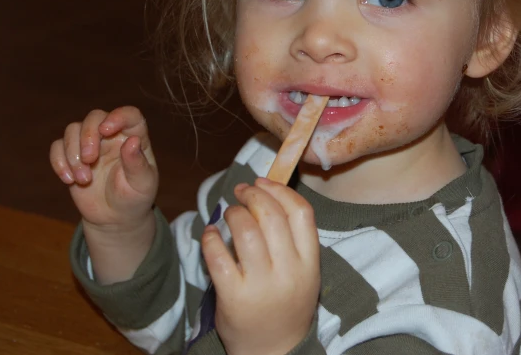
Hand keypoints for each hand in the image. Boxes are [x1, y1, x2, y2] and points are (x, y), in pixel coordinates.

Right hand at [49, 106, 157, 233]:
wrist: (115, 217)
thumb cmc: (134, 198)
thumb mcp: (142, 184)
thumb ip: (137, 164)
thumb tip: (133, 141)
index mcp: (134, 137)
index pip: (129, 115)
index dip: (118, 116)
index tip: (106, 130)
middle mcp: (112, 136)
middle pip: (94, 117)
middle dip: (88, 136)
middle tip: (90, 160)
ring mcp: (90, 145)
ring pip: (72, 130)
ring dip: (73, 154)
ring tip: (83, 179)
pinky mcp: (72, 156)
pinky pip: (57, 146)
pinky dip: (58, 161)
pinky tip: (68, 180)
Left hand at [201, 178, 320, 354]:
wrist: (272, 351)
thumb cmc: (286, 304)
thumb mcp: (303, 272)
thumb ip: (292, 239)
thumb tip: (267, 193)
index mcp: (309, 263)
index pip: (301, 213)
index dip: (281, 190)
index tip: (264, 182)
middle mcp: (288, 272)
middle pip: (272, 216)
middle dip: (253, 194)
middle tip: (241, 191)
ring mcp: (261, 285)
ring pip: (246, 231)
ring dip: (234, 213)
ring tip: (229, 214)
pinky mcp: (233, 297)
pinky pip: (218, 256)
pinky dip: (210, 238)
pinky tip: (210, 235)